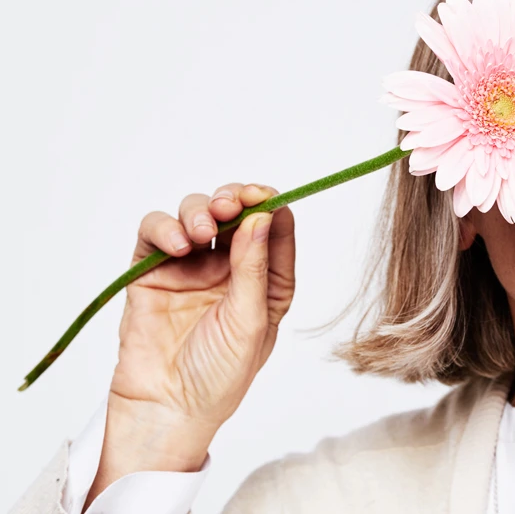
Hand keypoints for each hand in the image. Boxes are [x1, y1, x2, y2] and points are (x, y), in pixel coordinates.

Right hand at [86, 183, 294, 506]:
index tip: (263, 194)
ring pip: (195, 214)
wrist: (166, 410)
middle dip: (232, 199)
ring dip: (198, 211)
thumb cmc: (219, 376)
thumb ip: (255, 267)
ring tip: (201, 234)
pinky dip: (163, 228)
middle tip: (229, 205)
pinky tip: (176, 245)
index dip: (269, 204)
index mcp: (266, 279)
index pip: (274, 227)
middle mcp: (230, 268)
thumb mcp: (250, 321)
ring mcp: (190, 268)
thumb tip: (263, 216)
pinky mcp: (152, 272)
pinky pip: (155, 234)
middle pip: (233, 212)